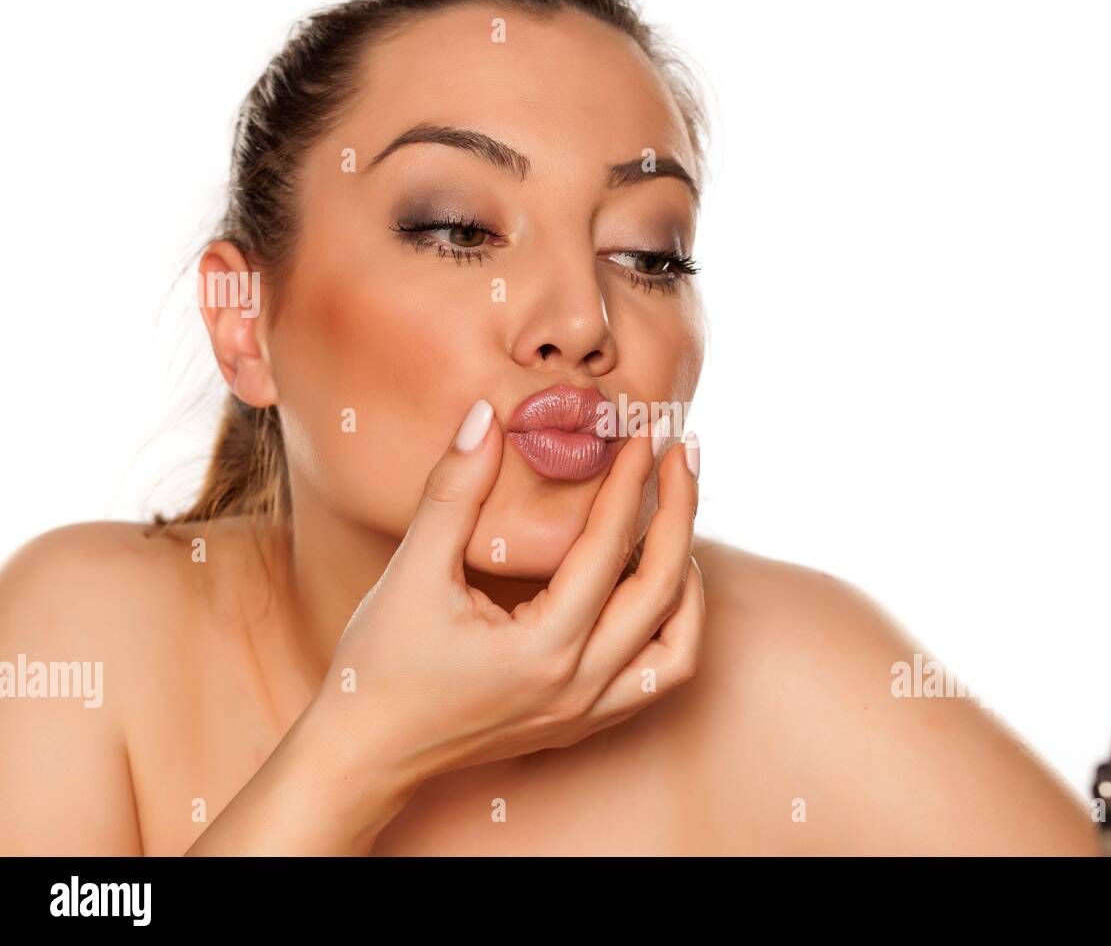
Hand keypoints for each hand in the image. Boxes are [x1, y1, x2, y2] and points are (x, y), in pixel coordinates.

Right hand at [310, 398, 703, 793]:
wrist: (365, 753)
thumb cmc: (380, 665)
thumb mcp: (410, 571)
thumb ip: (453, 490)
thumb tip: (485, 416)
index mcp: (541, 649)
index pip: (609, 548)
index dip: (631, 481)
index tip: (643, 433)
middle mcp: (577, 687)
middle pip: (665, 590)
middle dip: (679, 512)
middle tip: (681, 454)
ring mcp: (584, 714)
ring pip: (678, 647)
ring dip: (686, 580)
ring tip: (674, 524)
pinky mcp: (580, 725)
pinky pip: (656, 679)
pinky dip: (671, 629)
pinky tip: (655, 589)